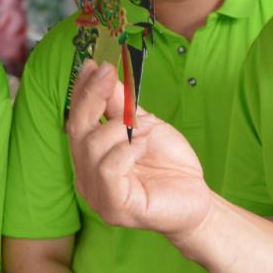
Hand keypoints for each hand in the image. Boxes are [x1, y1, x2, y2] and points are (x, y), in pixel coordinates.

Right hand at [67, 60, 210, 240]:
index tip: (93, 63)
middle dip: (93, 96)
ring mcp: (97, 196)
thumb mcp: (145, 126)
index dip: (81, 91)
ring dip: (123, 128)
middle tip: (110, 73)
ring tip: (147, 128)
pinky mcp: (114, 209)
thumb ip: (120, 106)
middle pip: (77, 130)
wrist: (197, 198)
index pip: (75, 120)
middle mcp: (86, 178)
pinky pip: (109, 169)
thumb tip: (103, 73)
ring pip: (93, 147)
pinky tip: (145, 146)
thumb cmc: (169, 164)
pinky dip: (128, 149)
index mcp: (90, 158)